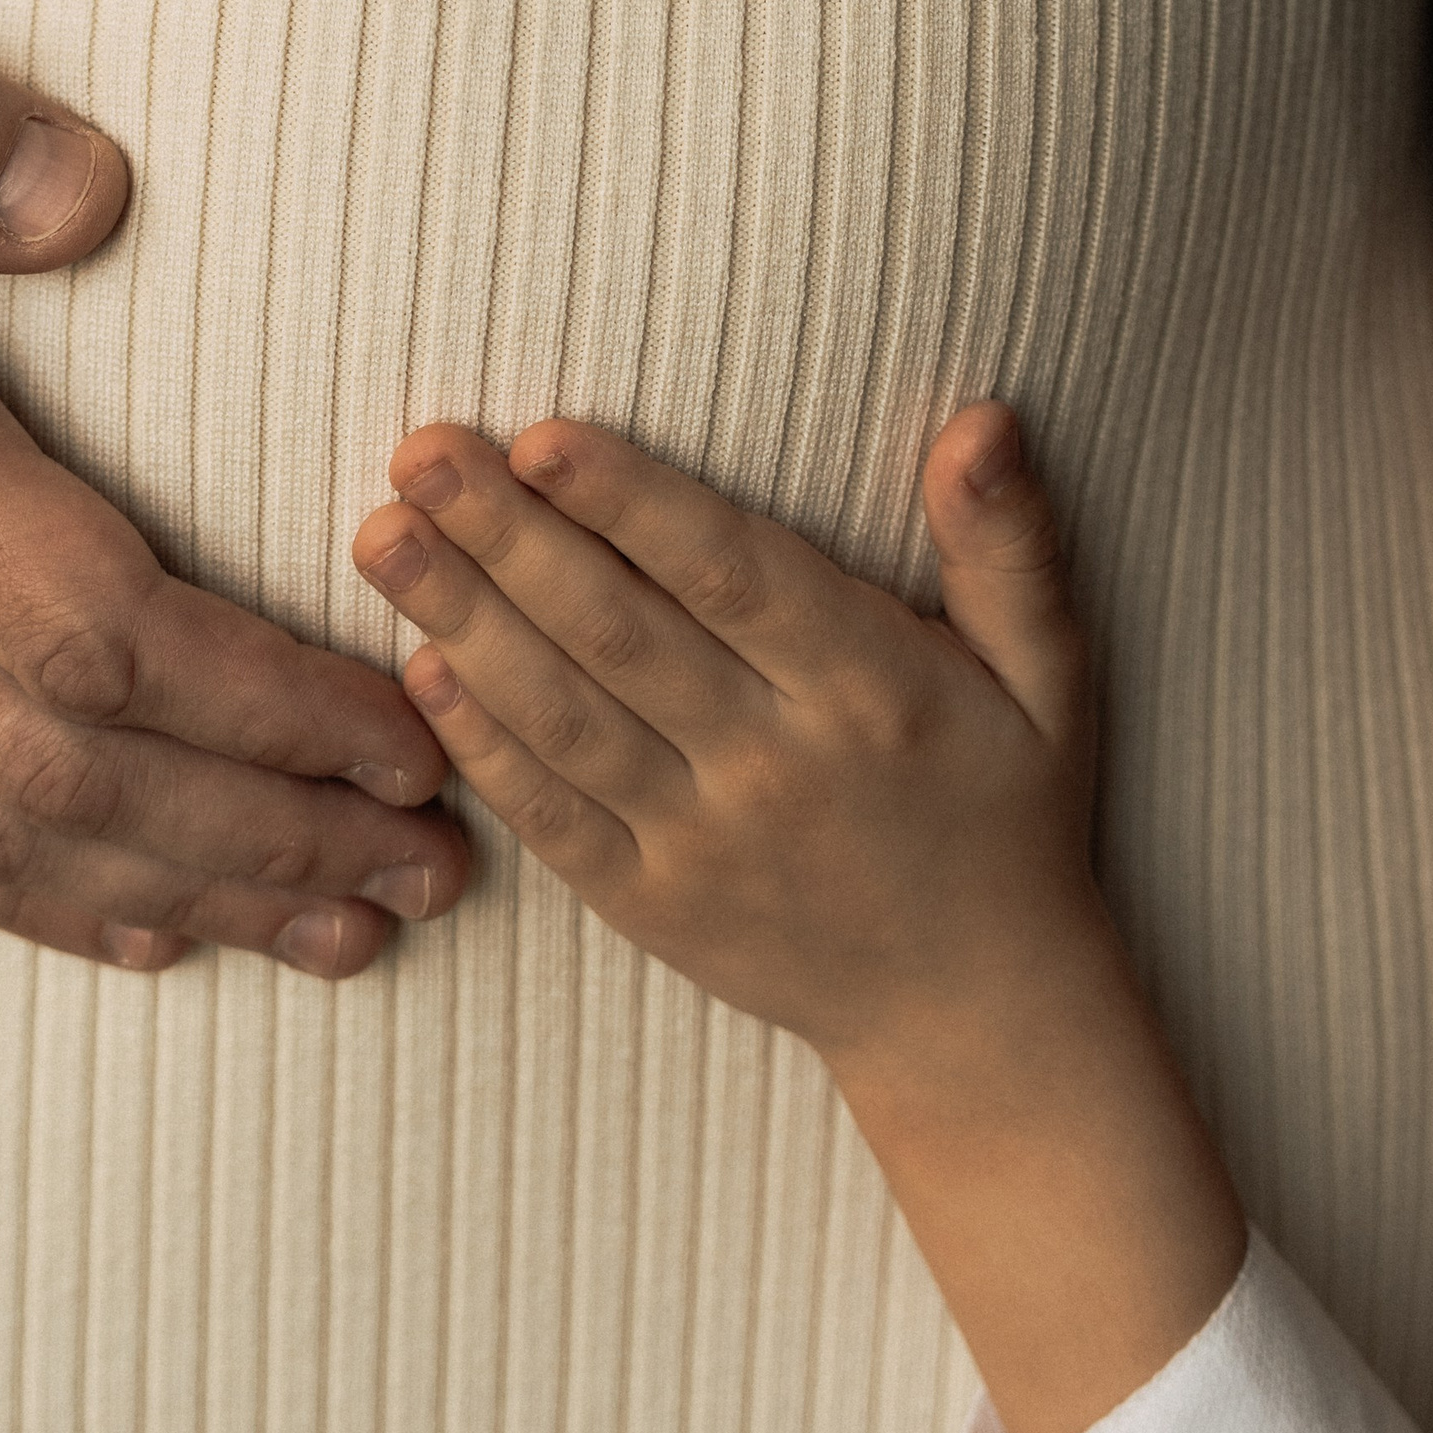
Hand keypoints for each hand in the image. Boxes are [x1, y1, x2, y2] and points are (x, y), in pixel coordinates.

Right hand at [0, 0, 463, 977]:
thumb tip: (100, 196)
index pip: (102, 627)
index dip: (274, 704)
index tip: (411, 732)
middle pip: (82, 769)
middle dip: (279, 828)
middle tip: (442, 863)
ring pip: (0, 838)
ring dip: (193, 892)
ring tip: (350, 927)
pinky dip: (34, 900)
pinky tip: (145, 926)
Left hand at [352, 407, 1243, 1432]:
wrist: (974, 1014)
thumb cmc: (1009, 811)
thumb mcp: (1050, 677)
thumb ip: (1008, 544)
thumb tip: (982, 419)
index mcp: (872, 692)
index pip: (734, 579)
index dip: (634, 506)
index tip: (543, 435)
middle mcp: (779, 768)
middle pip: (621, 637)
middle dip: (508, 540)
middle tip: (417, 453)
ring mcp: (705, 846)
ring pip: (566, 719)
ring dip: (464, 622)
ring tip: (382, 538)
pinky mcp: (651, 906)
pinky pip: (552, 817)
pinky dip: (482, 744)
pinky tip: (419, 666)